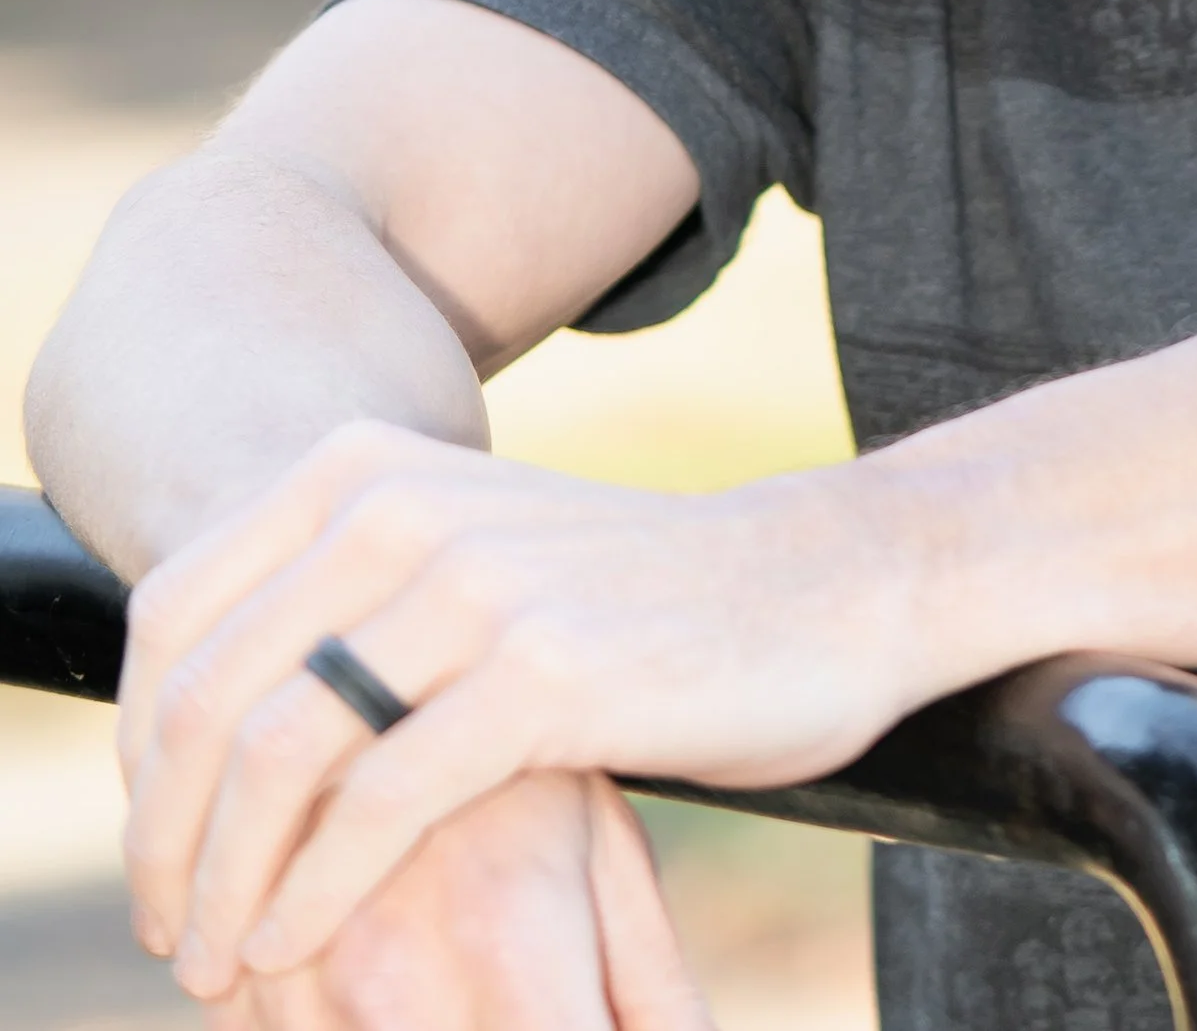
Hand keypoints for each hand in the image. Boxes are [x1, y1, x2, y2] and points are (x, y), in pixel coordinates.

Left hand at [119, 422, 942, 1005]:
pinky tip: (297, 945)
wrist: (826, 589)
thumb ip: (346, 603)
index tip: (155, 853)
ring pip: (277, 753)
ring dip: (227, 884)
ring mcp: (476, 580)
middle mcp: (404, 504)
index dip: (138, 756)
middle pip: (206, 695)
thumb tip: (189, 721)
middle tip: (170, 935)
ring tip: (223, 961)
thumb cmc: (637, 601)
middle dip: (164, 839)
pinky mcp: (544, 669)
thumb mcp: (470, 564)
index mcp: (366, 468)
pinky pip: (380, 802)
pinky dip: (315, 894)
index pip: (173, 619)